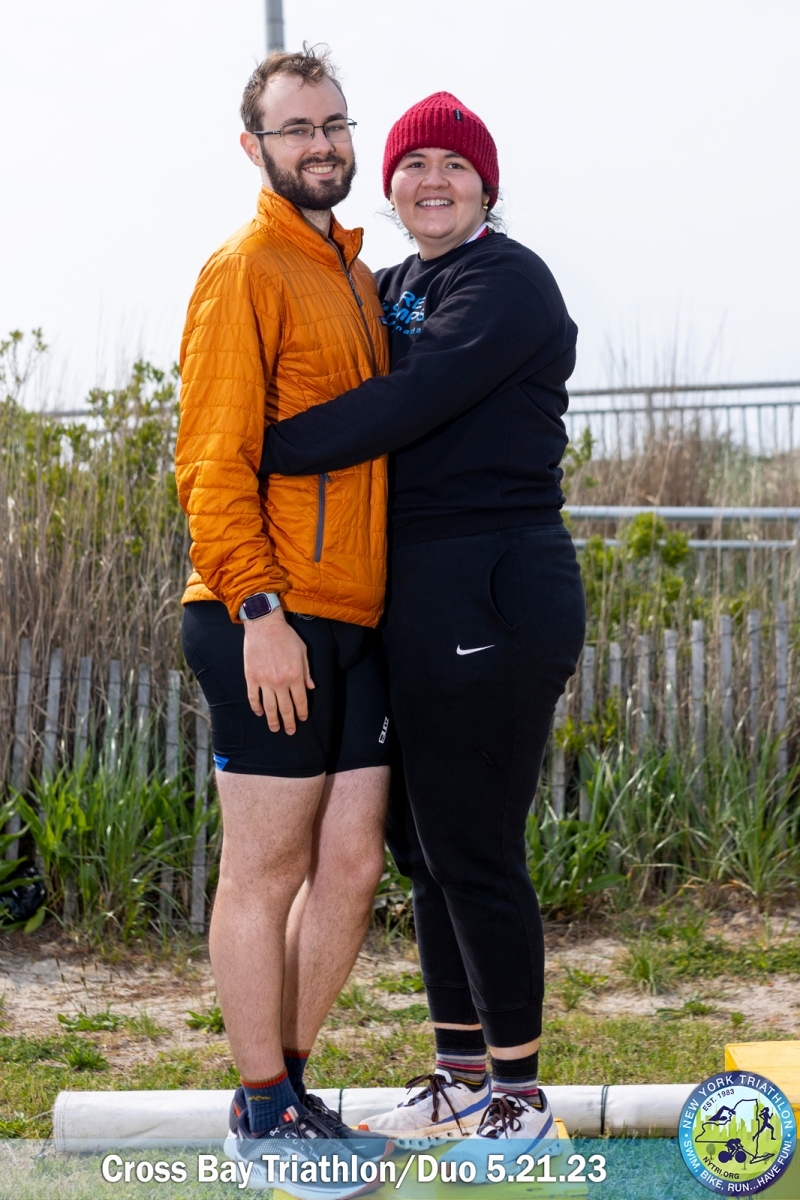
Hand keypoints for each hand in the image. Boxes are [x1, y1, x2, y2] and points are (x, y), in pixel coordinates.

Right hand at [242, 609, 314, 734]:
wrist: (264, 625)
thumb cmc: (286, 637)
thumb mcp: (303, 652)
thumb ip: (307, 672)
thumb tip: (311, 688)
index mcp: (295, 676)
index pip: (300, 701)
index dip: (302, 712)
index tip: (302, 719)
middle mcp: (280, 682)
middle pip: (285, 708)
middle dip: (289, 722)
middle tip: (290, 731)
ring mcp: (264, 681)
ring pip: (269, 707)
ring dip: (272, 720)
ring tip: (275, 728)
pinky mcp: (251, 677)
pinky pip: (253, 697)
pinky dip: (256, 707)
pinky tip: (259, 713)